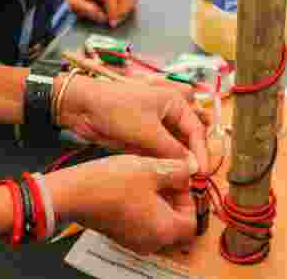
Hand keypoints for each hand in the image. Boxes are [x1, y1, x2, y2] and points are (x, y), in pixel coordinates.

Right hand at [46, 154, 196, 254]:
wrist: (74, 194)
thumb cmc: (110, 184)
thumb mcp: (151, 169)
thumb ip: (177, 171)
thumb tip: (189, 170)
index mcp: (165, 229)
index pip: (193, 220)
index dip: (191, 198)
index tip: (182, 180)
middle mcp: (151, 241)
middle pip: (177, 224)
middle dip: (176, 199)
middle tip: (168, 178)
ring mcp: (134, 240)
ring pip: (159, 224)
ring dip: (160, 202)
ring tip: (151, 178)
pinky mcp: (120, 234)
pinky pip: (142, 224)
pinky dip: (145, 207)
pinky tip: (136, 186)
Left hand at [57, 75, 208, 173]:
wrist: (84, 108)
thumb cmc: (117, 110)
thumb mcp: (148, 131)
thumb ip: (173, 150)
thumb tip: (194, 167)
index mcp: (174, 103)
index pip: (196, 130)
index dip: (201, 152)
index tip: (202, 173)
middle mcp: (169, 114)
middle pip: (188, 139)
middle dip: (193, 158)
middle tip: (196, 179)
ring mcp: (156, 127)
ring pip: (175, 148)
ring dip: (179, 163)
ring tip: (184, 182)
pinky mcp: (144, 138)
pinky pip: (161, 153)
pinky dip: (165, 164)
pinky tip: (168, 178)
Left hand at [65, 0, 139, 27]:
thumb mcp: (73, 2)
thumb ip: (87, 9)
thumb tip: (102, 16)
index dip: (113, 11)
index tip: (111, 22)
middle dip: (123, 9)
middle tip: (115, 19)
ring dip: (129, 6)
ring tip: (119, 14)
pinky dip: (132, 2)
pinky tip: (123, 9)